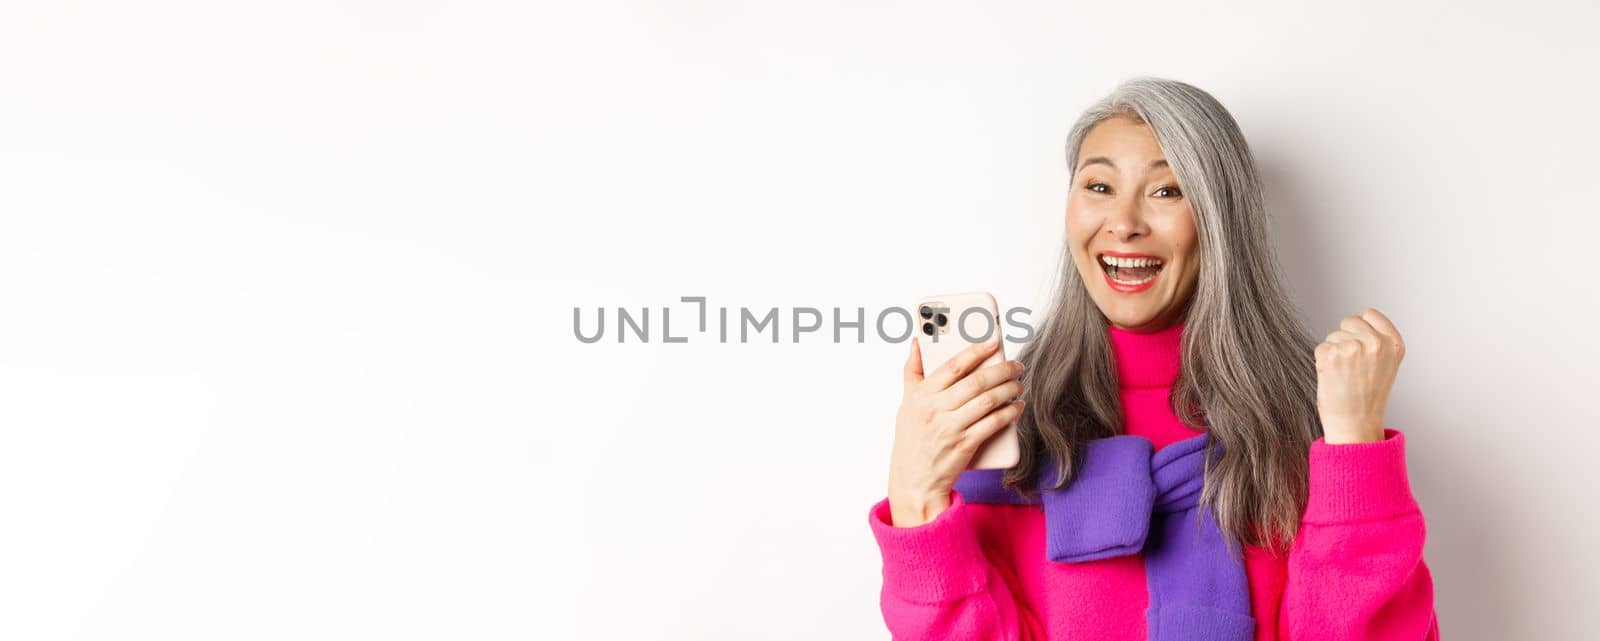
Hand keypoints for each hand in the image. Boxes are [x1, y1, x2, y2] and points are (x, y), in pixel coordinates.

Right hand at [886, 336, 1024, 526]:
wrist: (914, 482)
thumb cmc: (911, 440)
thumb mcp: (906, 403)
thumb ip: (912, 371)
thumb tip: (917, 342)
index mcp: (921, 395)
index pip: (953, 366)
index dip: (976, 351)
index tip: (994, 342)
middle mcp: (935, 410)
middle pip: (976, 382)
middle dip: (1002, 370)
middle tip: (1016, 366)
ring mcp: (950, 428)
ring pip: (987, 401)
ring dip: (1009, 390)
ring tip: (1018, 385)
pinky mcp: (964, 445)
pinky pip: (993, 423)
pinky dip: (1009, 413)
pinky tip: (1017, 407)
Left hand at [1315, 307, 1404, 444]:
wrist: (1355, 425)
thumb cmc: (1368, 398)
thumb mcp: (1386, 365)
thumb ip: (1378, 341)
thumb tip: (1359, 319)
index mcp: (1394, 344)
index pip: (1370, 313)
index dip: (1360, 328)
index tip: (1361, 346)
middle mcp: (1376, 343)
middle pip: (1349, 321)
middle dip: (1345, 338)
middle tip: (1352, 366)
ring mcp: (1354, 347)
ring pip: (1333, 335)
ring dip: (1334, 352)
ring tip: (1345, 375)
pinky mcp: (1332, 354)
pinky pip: (1320, 348)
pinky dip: (1322, 362)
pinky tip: (1333, 377)